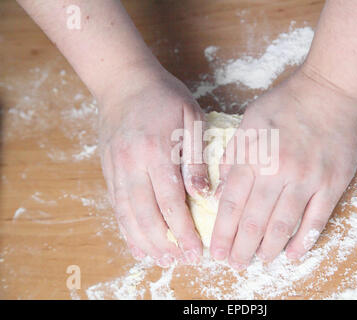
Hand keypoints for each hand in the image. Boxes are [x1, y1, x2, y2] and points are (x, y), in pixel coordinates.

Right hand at [99, 63, 207, 266]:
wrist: (124, 81)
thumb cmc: (164, 97)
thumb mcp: (191, 118)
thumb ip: (197, 157)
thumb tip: (204, 194)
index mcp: (156, 152)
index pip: (171, 202)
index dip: (183, 230)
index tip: (194, 251)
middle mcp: (132, 164)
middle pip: (146, 214)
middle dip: (163, 242)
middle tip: (177, 262)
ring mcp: (116, 167)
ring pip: (127, 213)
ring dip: (141, 240)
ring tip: (156, 259)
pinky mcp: (107, 168)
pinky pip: (115, 203)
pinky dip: (124, 226)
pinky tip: (134, 241)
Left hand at [210, 67, 356, 268]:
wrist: (331, 89)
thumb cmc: (286, 103)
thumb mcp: (249, 122)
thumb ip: (232, 157)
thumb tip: (219, 194)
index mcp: (254, 156)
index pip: (232, 204)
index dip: (222, 233)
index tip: (216, 252)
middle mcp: (278, 171)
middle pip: (254, 221)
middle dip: (241, 248)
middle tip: (234, 265)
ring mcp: (308, 179)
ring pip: (284, 225)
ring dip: (268, 249)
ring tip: (258, 262)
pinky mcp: (332, 183)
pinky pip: (317, 220)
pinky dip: (304, 241)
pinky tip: (293, 255)